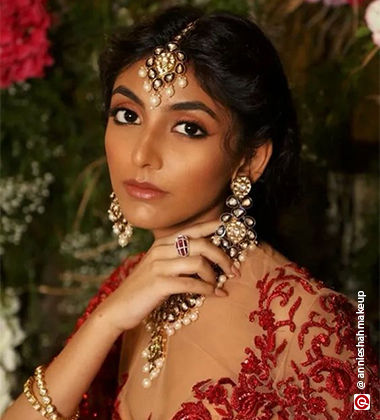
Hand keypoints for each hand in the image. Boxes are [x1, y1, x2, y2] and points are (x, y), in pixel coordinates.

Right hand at [91, 218, 238, 334]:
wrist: (118, 307)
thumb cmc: (144, 288)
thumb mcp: (159, 266)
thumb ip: (177, 258)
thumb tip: (207, 259)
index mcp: (163, 243)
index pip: (192, 229)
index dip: (213, 226)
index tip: (229, 226)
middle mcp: (161, 249)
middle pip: (201, 244)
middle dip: (222, 256)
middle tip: (233, 270)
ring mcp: (159, 265)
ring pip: (198, 262)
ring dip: (214, 276)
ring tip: (219, 286)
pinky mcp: (159, 283)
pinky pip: (191, 283)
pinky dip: (208, 289)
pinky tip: (216, 295)